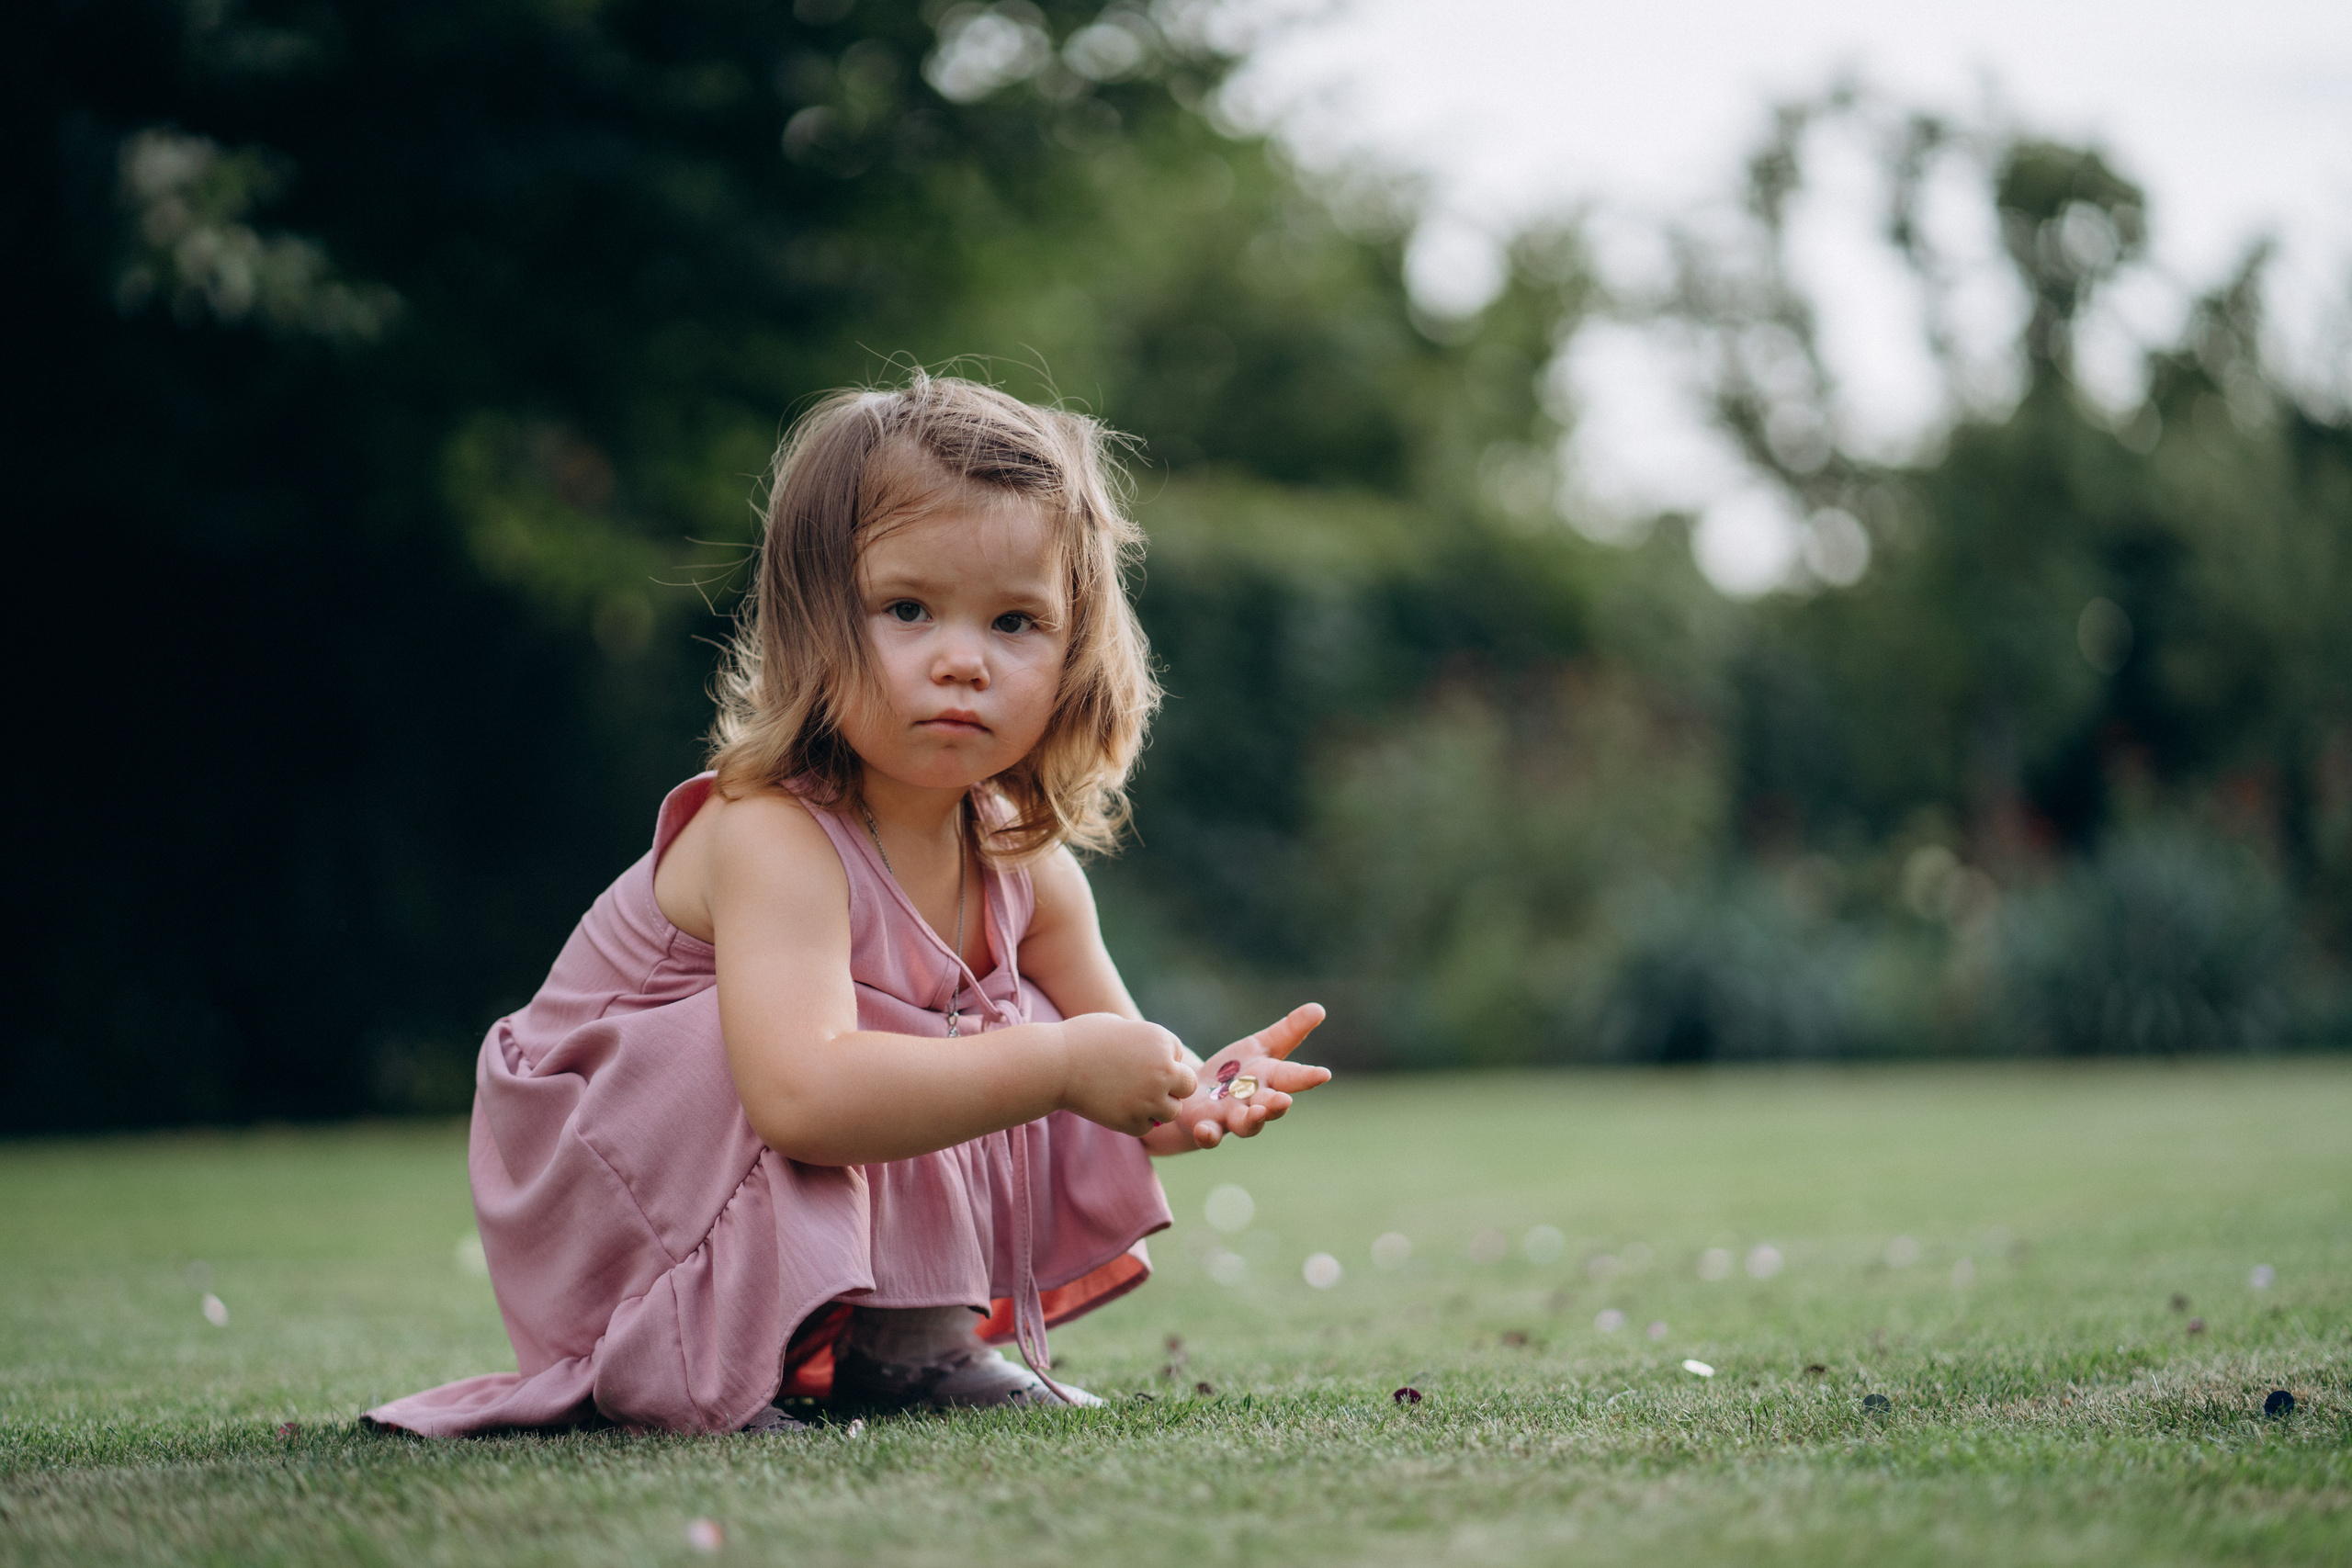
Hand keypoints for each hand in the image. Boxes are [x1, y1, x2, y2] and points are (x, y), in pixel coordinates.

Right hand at [1056, 1013, 1197, 1135]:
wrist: (1054, 1063)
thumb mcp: (1120, 1026)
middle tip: (1142, 1084)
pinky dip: (1135, 1121)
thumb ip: (1146, 1042)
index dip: (1160, 1059)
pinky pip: (1147, 1127)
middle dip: (1170, 1086)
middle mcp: (1163, 1070)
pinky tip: (1115, 1107)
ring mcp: (1150, 1099)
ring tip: (1129, 1097)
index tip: (1134, 1060)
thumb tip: (1164, 1058)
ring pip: (1171, 1111)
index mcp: (1162, 1041)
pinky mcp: (1132, 1121)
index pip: (1178, 1056)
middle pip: (1187, 1086)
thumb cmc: (1083, 1039)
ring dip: (1156, 1107)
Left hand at [1147, 1003, 1330, 1153]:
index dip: (1309, 1076)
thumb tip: (1319, 1008)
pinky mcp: (1205, 1126)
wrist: (1197, 1093)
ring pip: (1245, 1124)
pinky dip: (1207, 1135)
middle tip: (1284, 1100)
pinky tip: (1203, 1131)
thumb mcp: (1260, 1046)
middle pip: (1270, 1105)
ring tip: (1255, 1113)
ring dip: (1251, 1121)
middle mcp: (1255, 1102)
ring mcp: (1231, 1117)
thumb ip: (1289, 1031)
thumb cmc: (1236, 1071)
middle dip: (1277, 1104)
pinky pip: (1208, 1135)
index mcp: (1269, 1079)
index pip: (1293, 1077)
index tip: (1324, 1074)